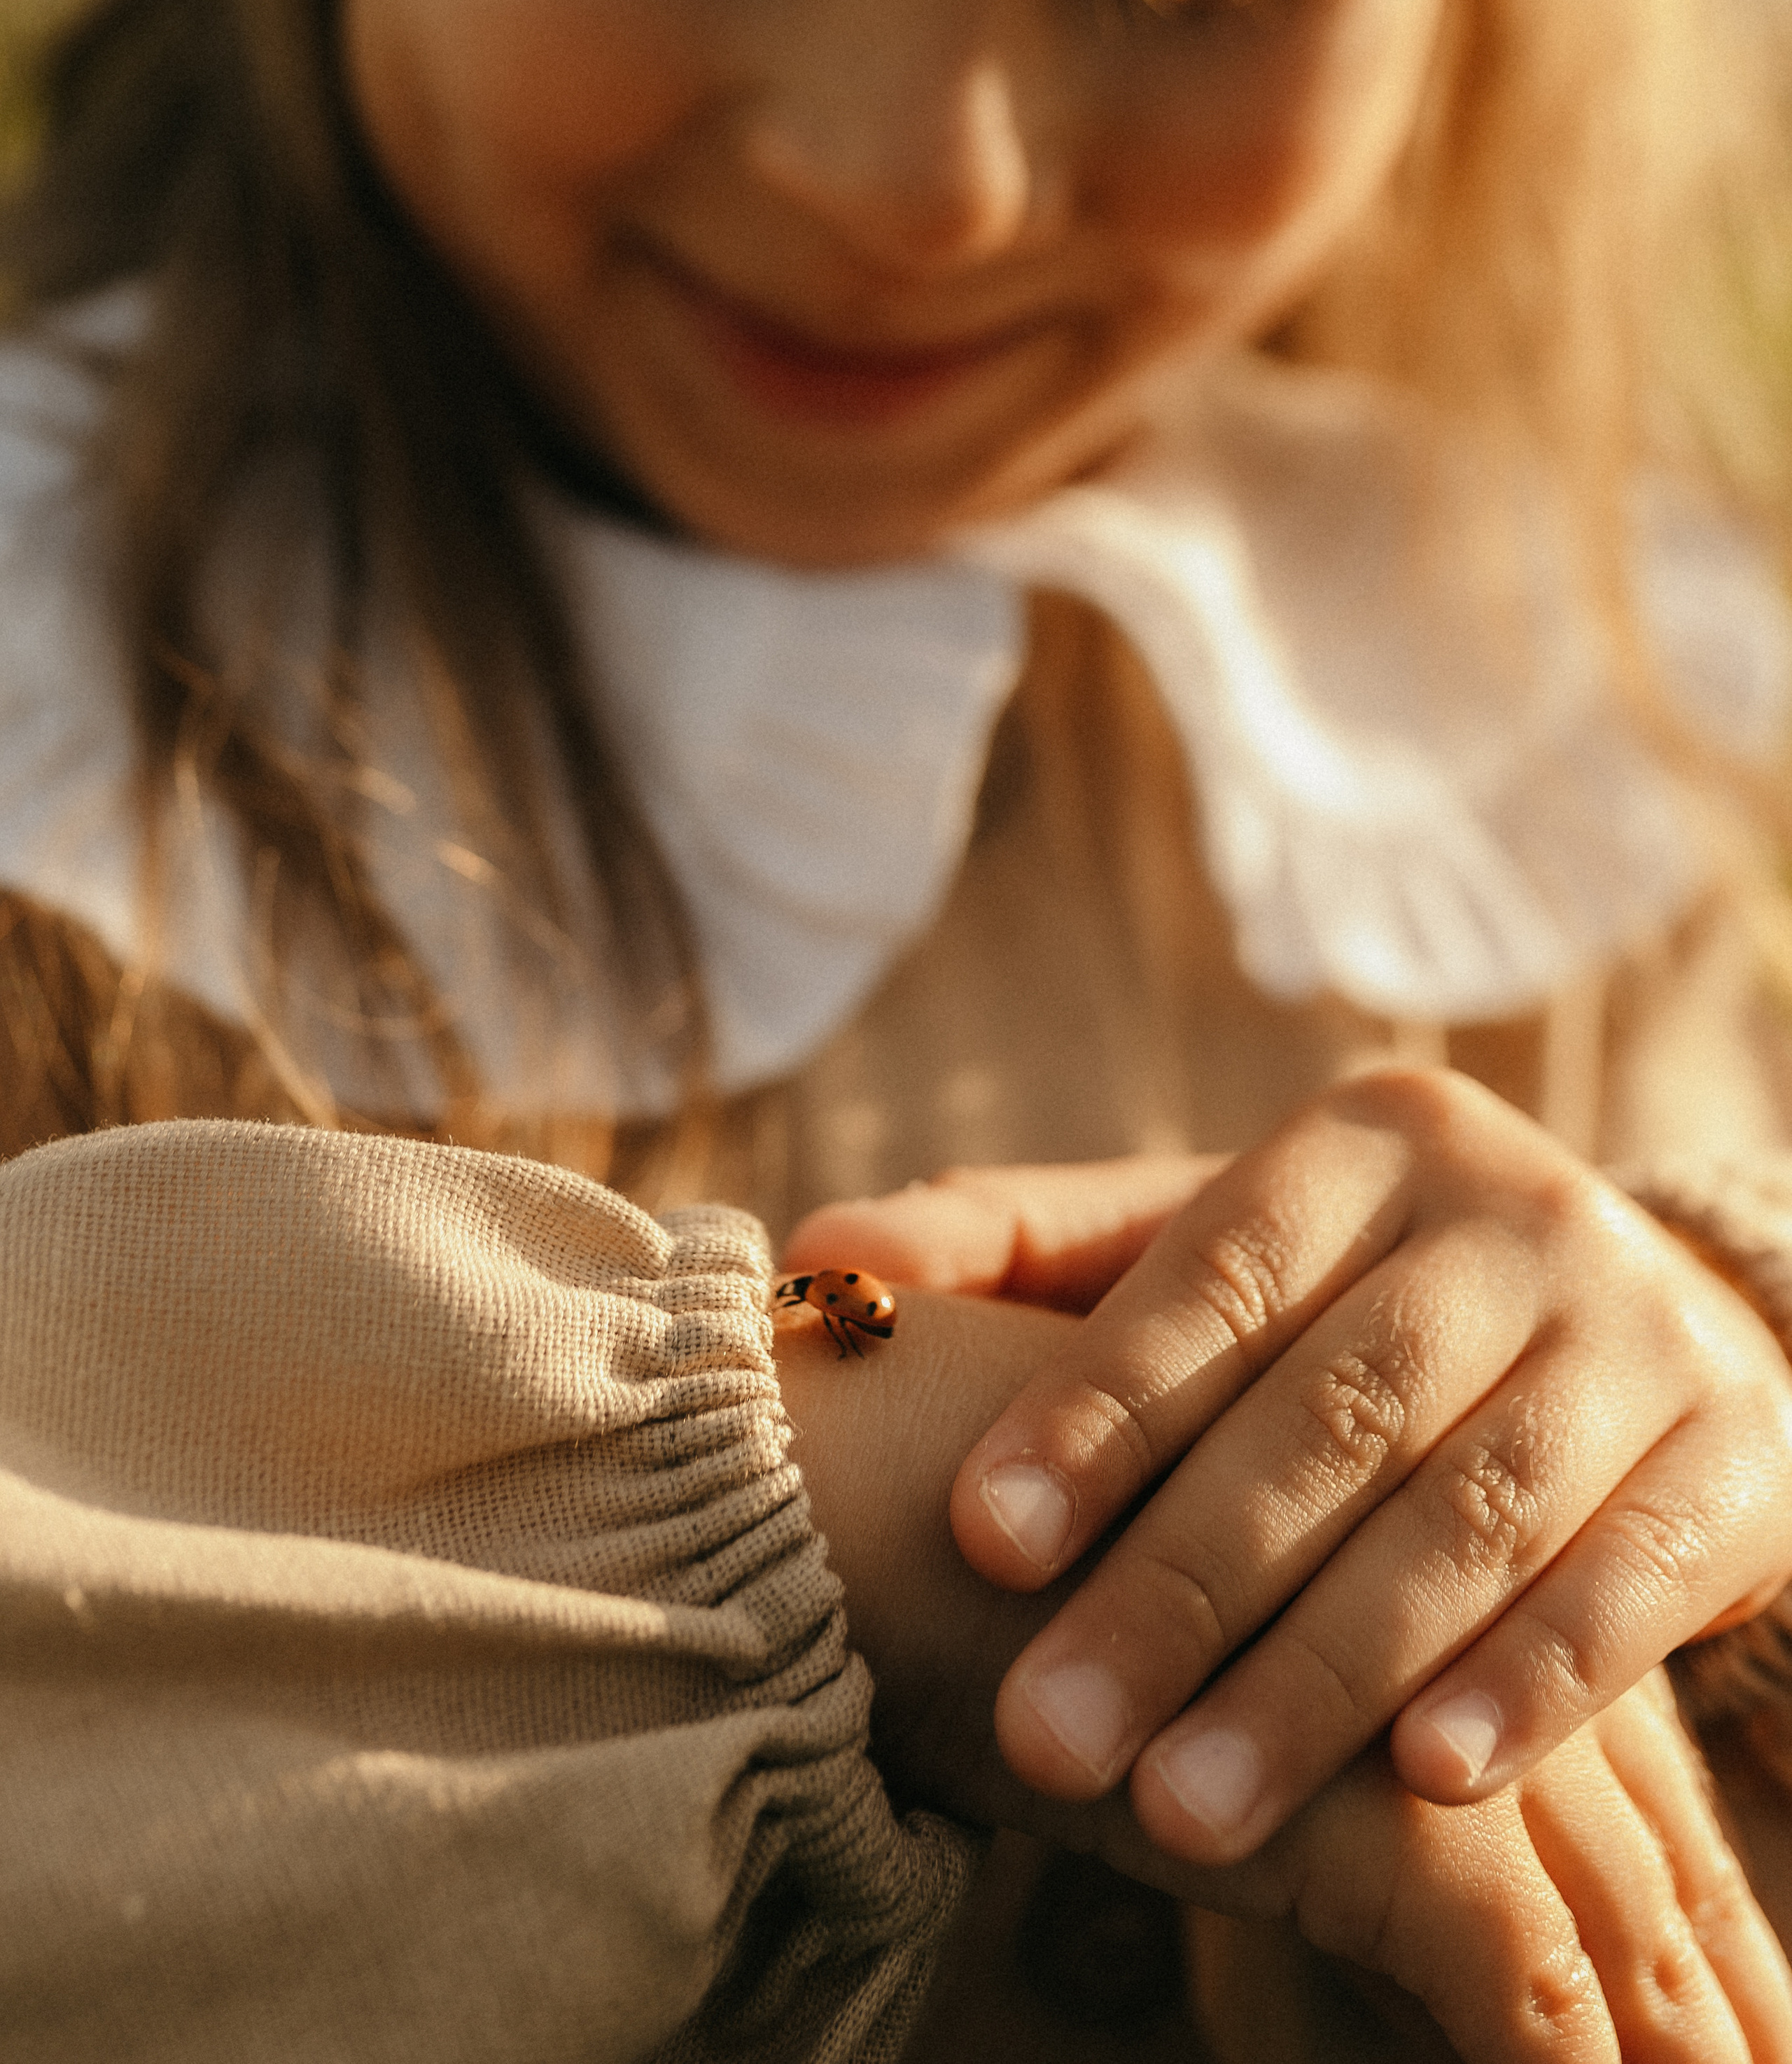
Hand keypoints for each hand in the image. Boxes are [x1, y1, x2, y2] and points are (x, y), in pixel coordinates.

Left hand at [777, 1290, 1791, 2058]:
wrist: (1645, 1316)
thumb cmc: (1362, 1300)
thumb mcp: (1215, 1243)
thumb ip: (1025, 1243)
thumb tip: (825, 1255)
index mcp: (1363, 1139)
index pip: (1212, 1274)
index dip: (1096, 1405)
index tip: (977, 1534)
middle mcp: (1510, 1205)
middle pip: (1329, 1412)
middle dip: (1180, 1587)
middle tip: (1048, 1736)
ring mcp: (1636, 1324)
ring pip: (1465, 1511)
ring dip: (1325, 1672)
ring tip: (1187, 1813)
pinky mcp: (1737, 1450)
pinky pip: (1626, 1579)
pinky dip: (1529, 1681)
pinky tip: (1428, 1780)